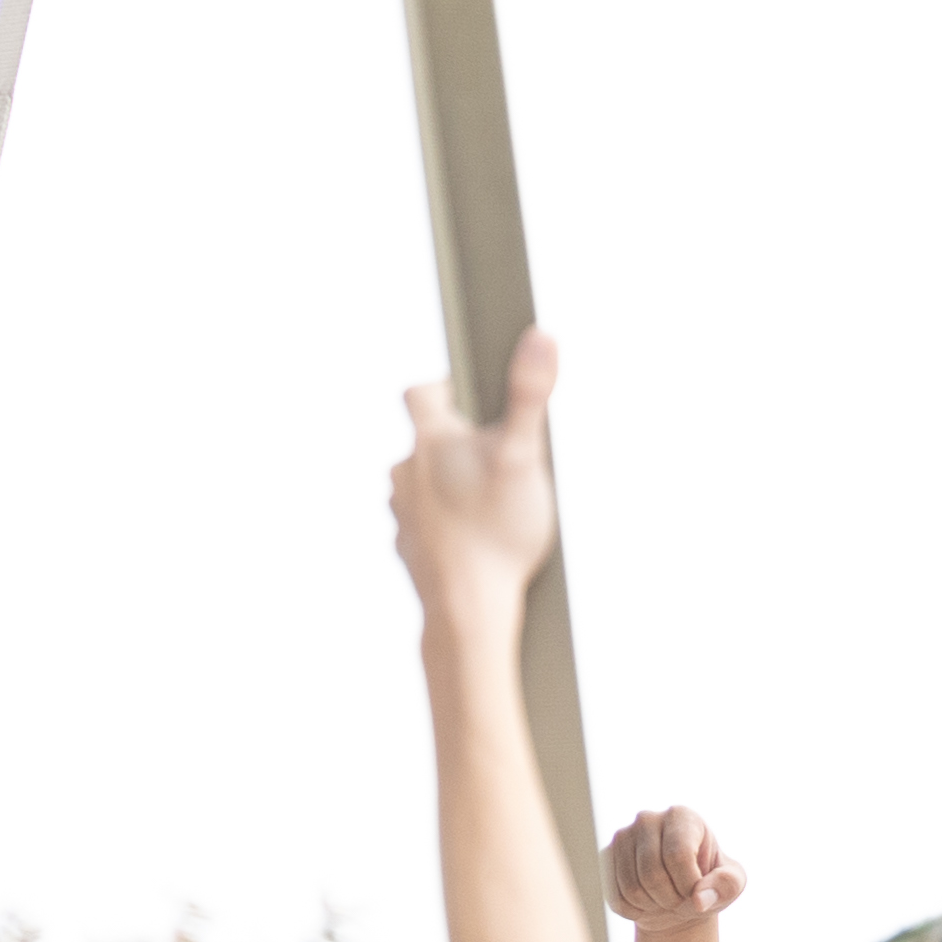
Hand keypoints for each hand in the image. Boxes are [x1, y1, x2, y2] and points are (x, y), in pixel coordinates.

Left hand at [389, 328, 562, 638]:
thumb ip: (530, 395)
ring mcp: (401, 510)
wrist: (467, 606)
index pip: (421, 392)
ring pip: (423, 482)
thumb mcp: (524, 455)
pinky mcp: (407, 546)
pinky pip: (424, 522)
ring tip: (488, 505)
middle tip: (499, 461)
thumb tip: (540, 335)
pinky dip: (445, 524)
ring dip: (449, 485)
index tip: (477, 401)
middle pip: (427, 440)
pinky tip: (474, 540)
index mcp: (429, 439)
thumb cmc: (497, 529)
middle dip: (459, 444)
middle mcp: (405, 470)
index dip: (447, 389)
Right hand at [603, 806, 744, 931]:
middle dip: (671, 898)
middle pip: (652, 874)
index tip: (698, 891)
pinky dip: (634, 911)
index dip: (689, 884)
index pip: (678, 855)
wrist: (678, 898)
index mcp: (682, 816)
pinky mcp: (605, 856)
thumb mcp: (732, 884)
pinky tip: (646, 903)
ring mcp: (622, 836)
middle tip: (681, 899)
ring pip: (632, 888)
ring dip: (653, 906)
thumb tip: (699, 898)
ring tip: (665, 899)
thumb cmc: (709, 884)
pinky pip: (615, 896)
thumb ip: (727, 885)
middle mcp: (648, 819)